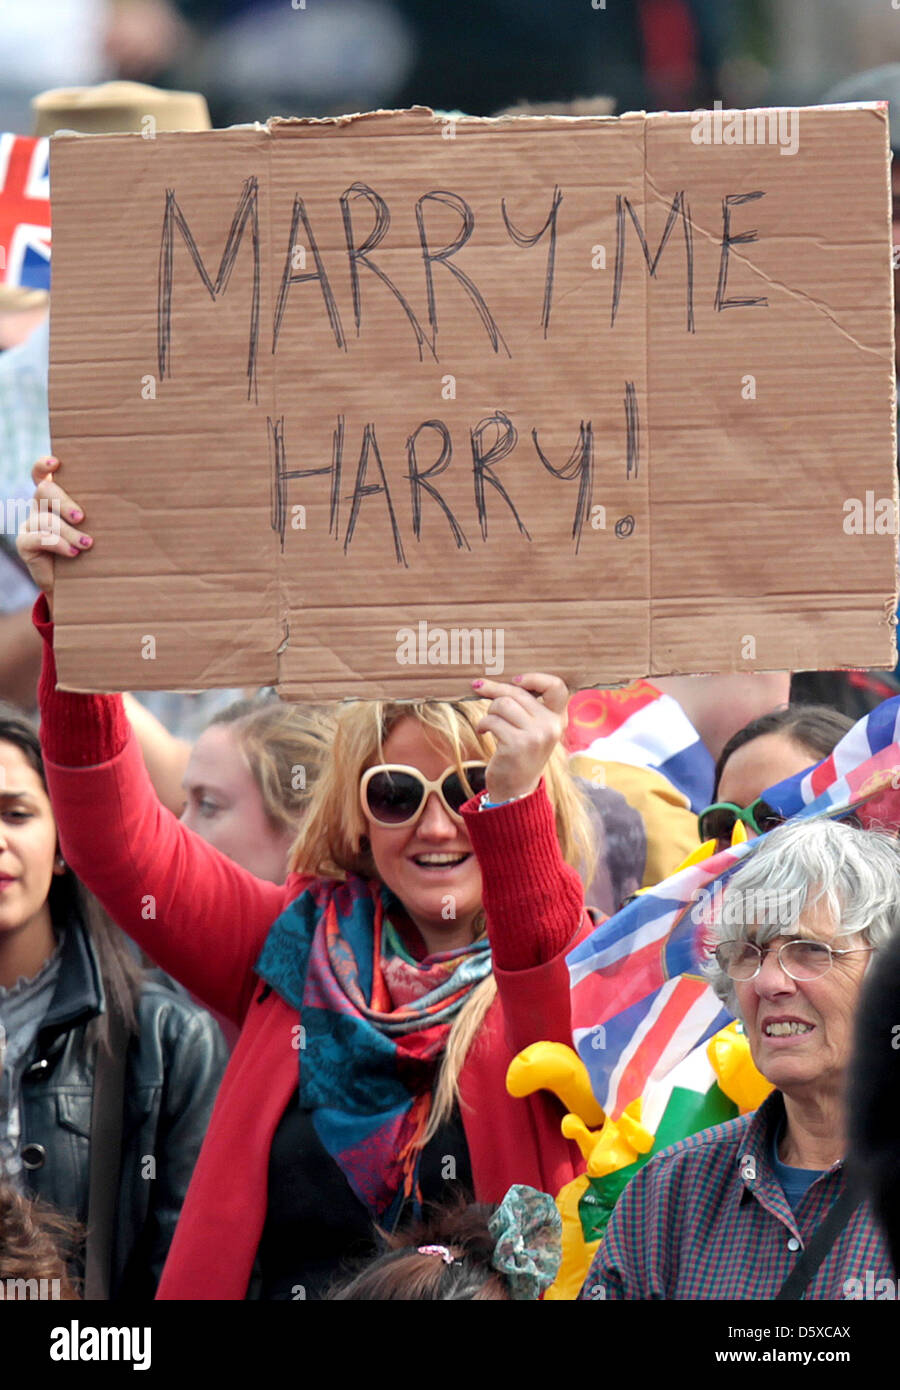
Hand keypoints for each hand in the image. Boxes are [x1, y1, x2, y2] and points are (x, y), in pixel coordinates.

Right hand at [16, 457, 92, 611]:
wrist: (77, 584)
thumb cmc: (93, 550)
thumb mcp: (98, 528)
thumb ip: (101, 513)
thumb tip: (131, 500)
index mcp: (55, 497)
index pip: (41, 474)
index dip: (44, 466)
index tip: (56, 463)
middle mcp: (40, 506)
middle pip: (44, 491)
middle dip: (65, 502)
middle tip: (82, 517)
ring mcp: (30, 524)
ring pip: (45, 518)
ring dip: (68, 531)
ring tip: (87, 544)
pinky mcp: (25, 544)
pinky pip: (36, 538)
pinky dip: (57, 544)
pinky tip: (72, 552)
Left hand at [472, 672, 568, 802]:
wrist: (516, 791)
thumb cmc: (520, 755)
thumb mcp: (533, 730)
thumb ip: (527, 707)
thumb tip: (497, 682)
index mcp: (558, 719)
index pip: (557, 686)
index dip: (535, 678)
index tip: (516, 680)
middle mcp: (551, 726)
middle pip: (518, 692)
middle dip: (495, 689)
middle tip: (479, 687)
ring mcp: (535, 736)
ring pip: (503, 704)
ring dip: (489, 711)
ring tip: (488, 723)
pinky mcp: (517, 744)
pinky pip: (492, 720)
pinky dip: (483, 724)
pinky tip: (484, 732)